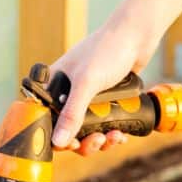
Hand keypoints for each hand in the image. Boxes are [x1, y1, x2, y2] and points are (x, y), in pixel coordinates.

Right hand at [49, 14, 156, 156]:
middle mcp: (68, 91)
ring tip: (114, 137)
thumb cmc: (107, 50)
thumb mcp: (87, 82)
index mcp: (54, 84)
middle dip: (83, 141)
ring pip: (88, 129)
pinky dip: (112, 132)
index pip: (44, 117)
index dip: (53, 135)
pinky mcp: (107, 100)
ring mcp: (89, 97)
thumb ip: (72, 113)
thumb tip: (58, 142)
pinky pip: (105, 124)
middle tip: (97, 141)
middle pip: (68, 129)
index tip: (68, 145)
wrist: (138, 36)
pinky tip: (121, 134)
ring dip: (100, 139)